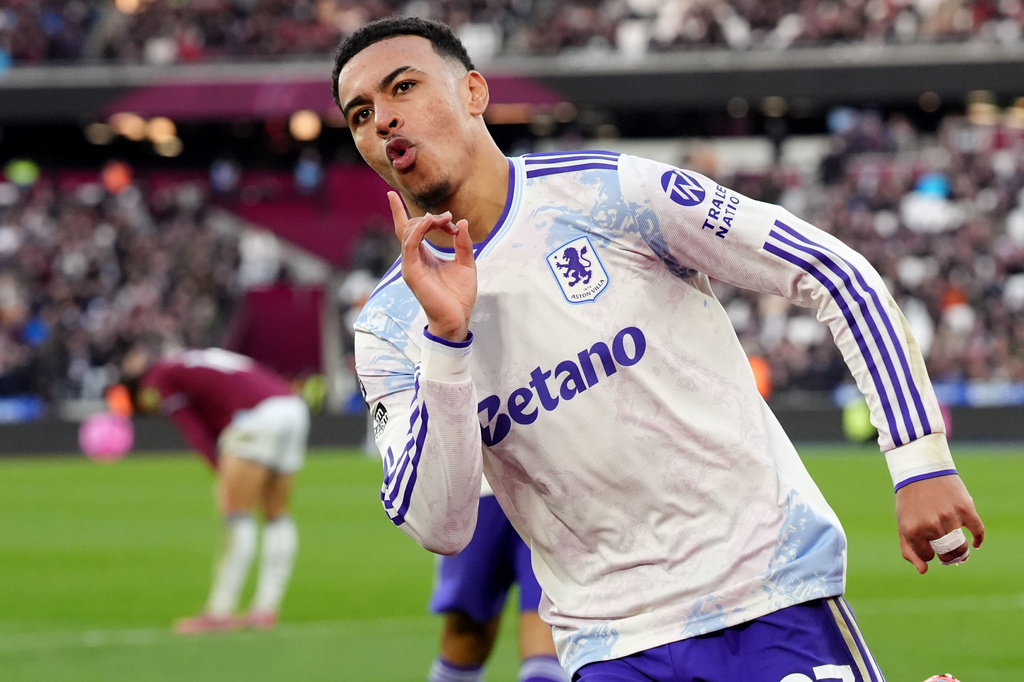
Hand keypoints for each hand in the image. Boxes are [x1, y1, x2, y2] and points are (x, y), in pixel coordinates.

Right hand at [390, 192, 476, 341]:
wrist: (457, 318)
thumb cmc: (459, 295)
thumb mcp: (466, 264)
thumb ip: (463, 244)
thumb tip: (462, 223)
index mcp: (423, 256)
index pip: (407, 230)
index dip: (398, 212)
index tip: (391, 194)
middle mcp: (413, 259)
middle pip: (410, 227)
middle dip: (429, 217)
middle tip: (449, 218)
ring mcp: (410, 265)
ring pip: (409, 233)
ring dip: (426, 221)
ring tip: (445, 219)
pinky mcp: (411, 272)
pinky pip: (410, 245)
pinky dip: (418, 231)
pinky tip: (429, 222)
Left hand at [894, 474, 984, 573]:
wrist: (922, 470)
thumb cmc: (911, 500)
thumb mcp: (903, 522)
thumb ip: (909, 549)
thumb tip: (923, 571)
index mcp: (913, 530)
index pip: (928, 556)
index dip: (930, 553)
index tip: (930, 545)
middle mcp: (931, 525)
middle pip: (947, 555)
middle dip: (948, 557)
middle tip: (949, 553)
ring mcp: (949, 517)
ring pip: (961, 547)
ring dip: (962, 551)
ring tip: (960, 550)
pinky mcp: (965, 508)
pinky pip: (978, 531)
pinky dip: (978, 540)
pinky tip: (975, 543)